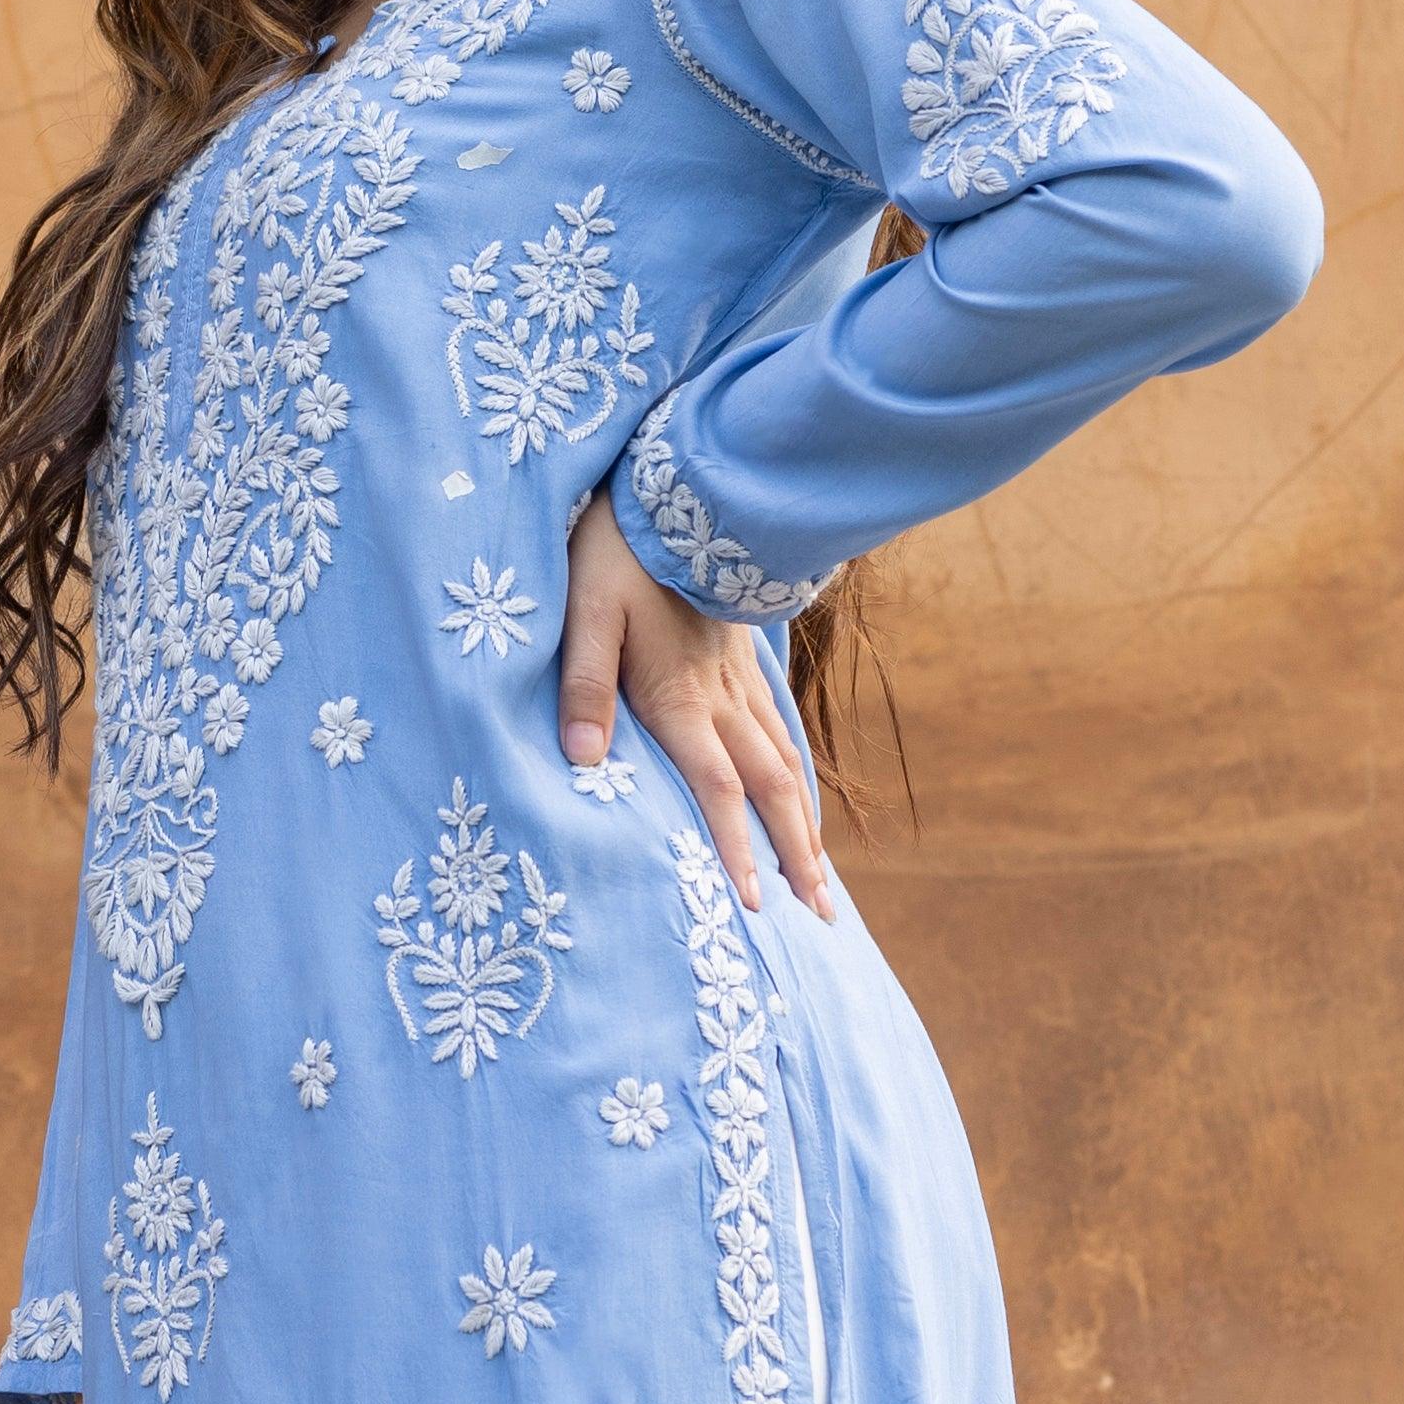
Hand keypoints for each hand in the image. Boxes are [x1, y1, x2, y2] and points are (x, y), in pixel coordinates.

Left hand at [558, 484, 835, 920]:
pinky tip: (800, 797)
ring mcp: (739, 681)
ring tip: (821, 876)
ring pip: (784, 764)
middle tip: (820, 913)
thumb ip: (584, 684)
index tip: (755, 906)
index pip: (717, 789)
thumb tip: (581, 758)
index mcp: (681, 697)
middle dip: (794, 855)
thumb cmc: (618, 554)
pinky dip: (797, 777)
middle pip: (769, 790)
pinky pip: (779, 732)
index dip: (736, 848)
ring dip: (804, 825)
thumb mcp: (586, 612)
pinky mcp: (743, 661)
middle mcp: (721, 699)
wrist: (679, 490)